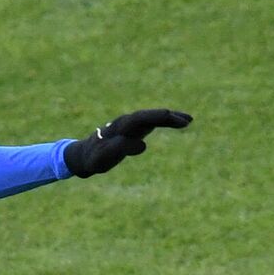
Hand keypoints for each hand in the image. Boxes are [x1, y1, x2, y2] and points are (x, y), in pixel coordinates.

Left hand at [63, 109, 192, 177]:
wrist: (85, 154)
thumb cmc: (94, 158)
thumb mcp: (102, 158)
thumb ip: (119, 149)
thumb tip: (142, 145)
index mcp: (118, 128)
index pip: (138, 119)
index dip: (154, 118)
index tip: (167, 117)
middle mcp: (126, 122)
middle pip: (148, 115)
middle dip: (165, 117)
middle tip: (185, 120)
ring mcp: (132, 124)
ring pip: (153, 117)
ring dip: (170, 117)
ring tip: (188, 120)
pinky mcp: (137, 128)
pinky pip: (155, 121)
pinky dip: (168, 120)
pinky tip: (184, 122)